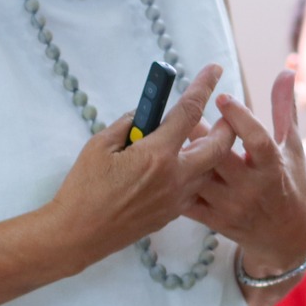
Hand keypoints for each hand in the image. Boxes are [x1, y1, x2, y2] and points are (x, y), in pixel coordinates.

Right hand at [43, 65, 237, 270]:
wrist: (78, 235)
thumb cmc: (83, 188)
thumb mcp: (99, 145)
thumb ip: (128, 124)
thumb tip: (146, 114)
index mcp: (157, 154)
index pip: (189, 111)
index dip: (204, 86)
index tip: (214, 70)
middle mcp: (175, 177)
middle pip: (220, 146)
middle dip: (227, 125)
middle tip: (223, 113)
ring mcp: (177, 199)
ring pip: (211, 170)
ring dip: (211, 151)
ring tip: (199, 138)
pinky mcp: (172, 214)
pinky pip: (195, 189)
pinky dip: (195, 173)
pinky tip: (181, 165)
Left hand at [187, 69, 305, 279]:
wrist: (288, 237)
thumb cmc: (291, 183)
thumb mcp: (293, 147)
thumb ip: (284, 108)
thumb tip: (285, 71)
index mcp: (274, 166)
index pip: (256, 140)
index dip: (239, 118)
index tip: (222, 97)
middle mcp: (252, 188)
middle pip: (218, 156)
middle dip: (199, 132)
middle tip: (185, 112)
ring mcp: (232, 206)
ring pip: (197, 177)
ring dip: (181, 155)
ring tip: (171, 137)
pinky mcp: (216, 221)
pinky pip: (187, 200)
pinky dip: (174, 181)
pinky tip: (168, 164)